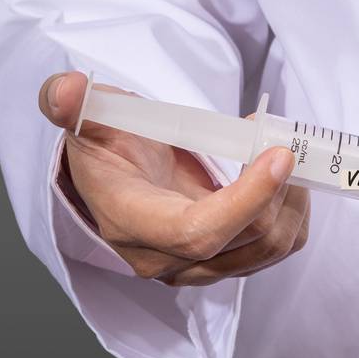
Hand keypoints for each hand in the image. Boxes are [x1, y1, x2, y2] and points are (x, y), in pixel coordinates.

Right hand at [39, 71, 310, 285]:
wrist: (115, 174)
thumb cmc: (105, 144)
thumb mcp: (88, 117)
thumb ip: (71, 104)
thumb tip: (67, 91)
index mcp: (131, 223)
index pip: (197, 234)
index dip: (246, 200)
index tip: (278, 156)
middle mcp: (165, 258)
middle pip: (246, 240)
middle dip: (278, 187)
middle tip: (280, 139)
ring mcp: (198, 266)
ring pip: (270, 246)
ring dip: (291, 198)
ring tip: (281, 153)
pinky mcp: (224, 260)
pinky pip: (276, 245)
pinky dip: (291, 209)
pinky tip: (279, 174)